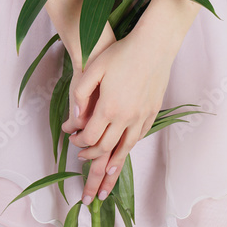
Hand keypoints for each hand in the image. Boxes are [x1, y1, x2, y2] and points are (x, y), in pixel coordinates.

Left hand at [61, 28, 173, 204]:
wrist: (153, 46)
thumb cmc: (121, 53)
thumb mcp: (93, 69)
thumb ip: (80, 94)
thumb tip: (73, 120)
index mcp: (109, 108)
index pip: (90, 138)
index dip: (79, 143)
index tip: (73, 142)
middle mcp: (126, 117)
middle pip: (106, 149)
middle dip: (91, 162)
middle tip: (83, 166)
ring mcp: (141, 116)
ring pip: (124, 149)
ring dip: (112, 166)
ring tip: (105, 180)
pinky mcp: (152, 112)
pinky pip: (138, 137)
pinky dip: (128, 148)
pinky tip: (124, 151)